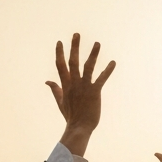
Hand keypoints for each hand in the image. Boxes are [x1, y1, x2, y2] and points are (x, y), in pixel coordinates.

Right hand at [46, 33, 115, 155]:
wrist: (79, 128)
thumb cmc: (71, 116)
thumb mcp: (60, 102)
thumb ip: (55, 89)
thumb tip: (47, 81)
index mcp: (65, 85)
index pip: (60, 65)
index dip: (59, 53)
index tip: (59, 42)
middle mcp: (73, 83)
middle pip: (73, 61)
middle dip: (74, 47)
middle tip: (77, 34)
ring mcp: (84, 86)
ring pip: (88, 66)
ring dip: (93, 54)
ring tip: (97, 43)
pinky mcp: (94, 92)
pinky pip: (102, 78)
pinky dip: (108, 70)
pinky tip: (113, 62)